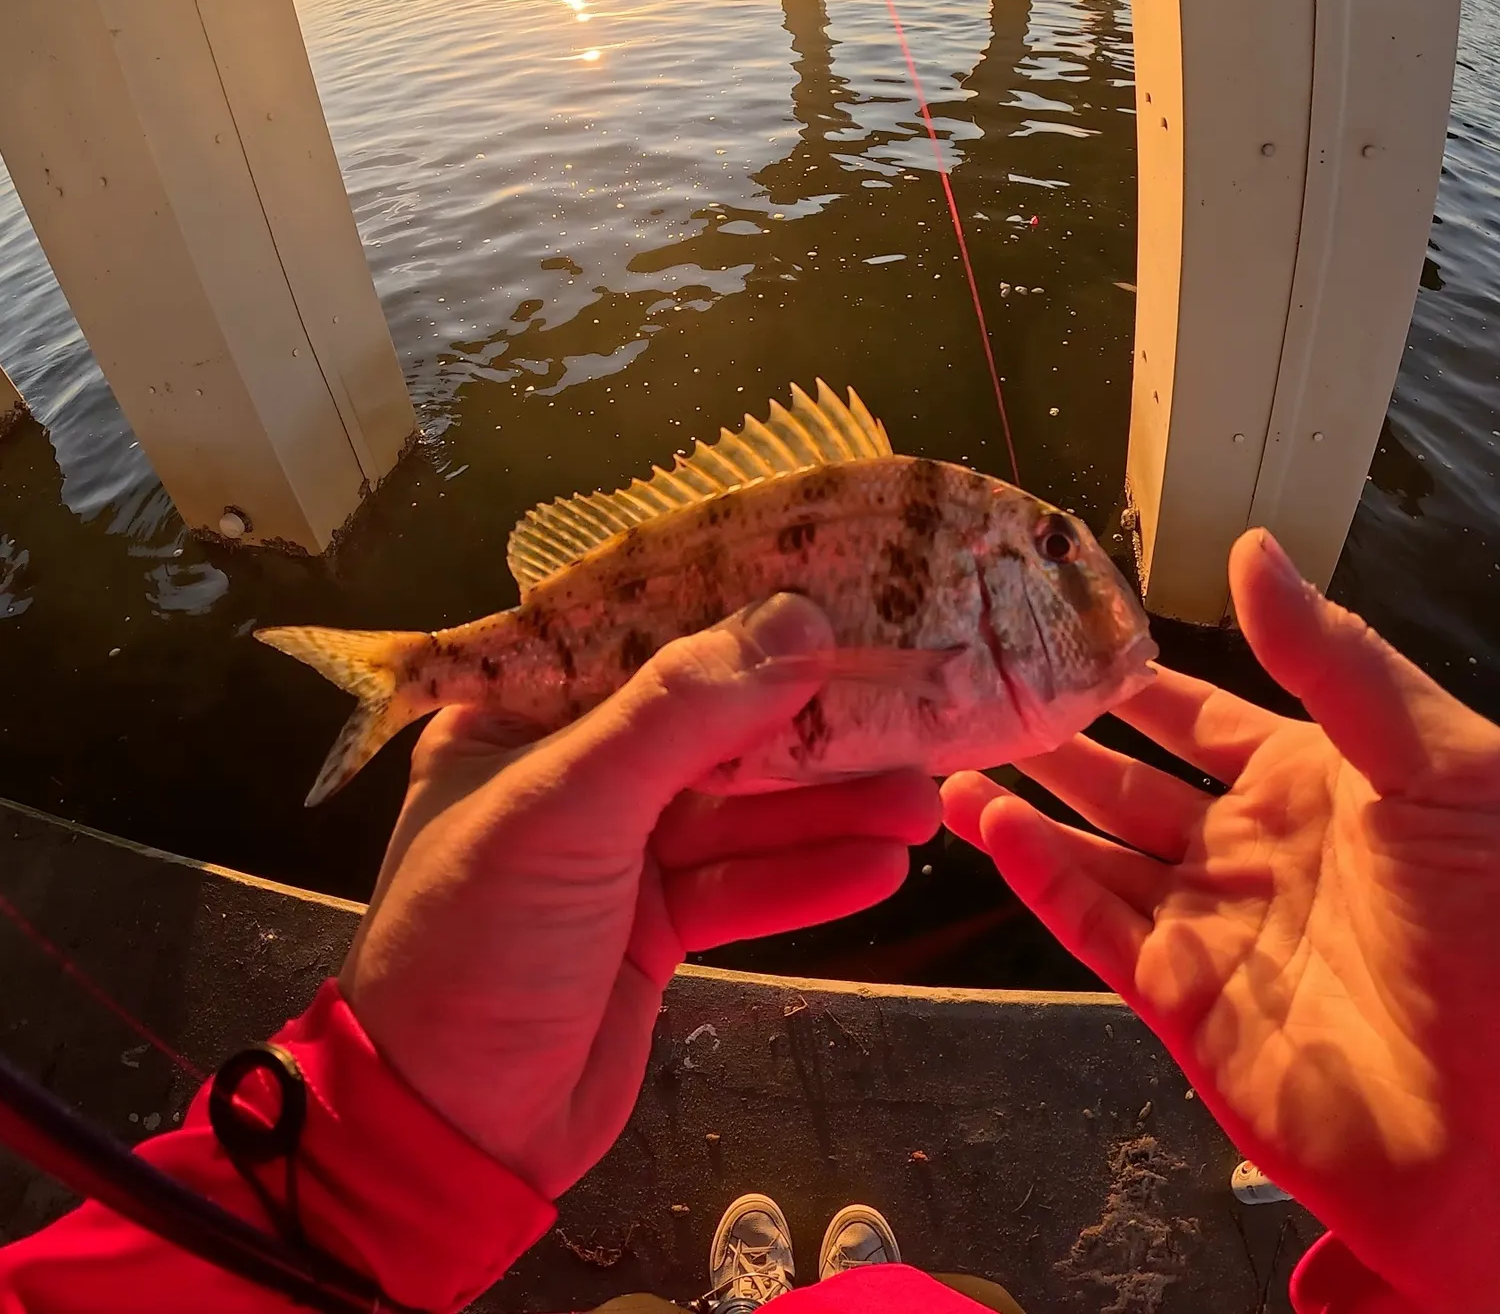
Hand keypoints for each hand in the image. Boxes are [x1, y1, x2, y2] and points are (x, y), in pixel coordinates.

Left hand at [339, 595, 940, 1199]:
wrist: (447, 1136)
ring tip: (922, 802)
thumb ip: (681, 714)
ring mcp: (616, 853)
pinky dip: (806, 879)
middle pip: (711, 732)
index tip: (842, 602)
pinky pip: (742, 885)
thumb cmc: (482, 944)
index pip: (645, 644)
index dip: (742, 624)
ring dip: (828, 812)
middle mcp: (570, 772)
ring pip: (740, 814)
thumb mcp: (570, 808)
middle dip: (808, 733)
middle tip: (906, 715)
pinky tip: (879, 867)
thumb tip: (800, 622)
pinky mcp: (655, 926)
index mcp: (520, 717)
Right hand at [943, 529, 1499, 1312]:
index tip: (1049, 630)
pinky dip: (1034, 874)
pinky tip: (985, 823)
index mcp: (1313, 781)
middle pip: (1126, 780)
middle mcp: (1248, 846)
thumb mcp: (1439, 765)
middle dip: (1054, 736)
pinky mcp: (1178, 1000)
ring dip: (1022, 805)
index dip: (1125, 677)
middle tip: (974, 688)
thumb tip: (1248, 549)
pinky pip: (1091, 922)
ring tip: (946, 754)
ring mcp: (1209, 925)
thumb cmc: (1495, 921)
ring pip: (1093, 850)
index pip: (1193, 713)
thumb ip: (1334, 660)